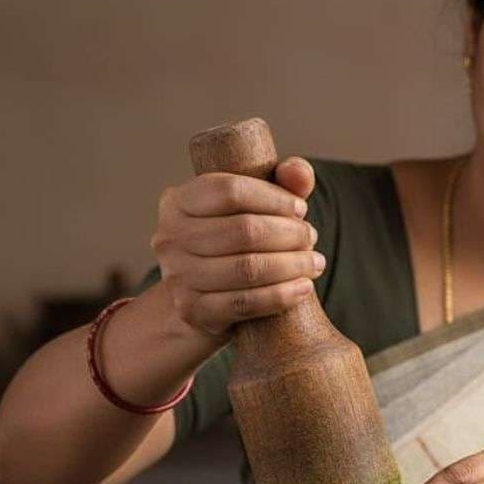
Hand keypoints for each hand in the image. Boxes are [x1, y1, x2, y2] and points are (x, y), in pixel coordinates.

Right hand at [151, 157, 324, 339]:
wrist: (207, 298)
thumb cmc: (236, 241)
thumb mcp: (256, 206)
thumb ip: (282, 182)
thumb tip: (298, 173)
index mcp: (178, 201)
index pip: (230, 190)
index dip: (273, 198)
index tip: (301, 209)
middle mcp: (169, 237)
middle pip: (243, 230)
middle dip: (288, 234)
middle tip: (311, 238)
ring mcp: (177, 277)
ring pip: (247, 268)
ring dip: (291, 265)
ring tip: (314, 263)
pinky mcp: (192, 310)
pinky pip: (245, 303)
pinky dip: (281, 295)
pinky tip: (303, 288)